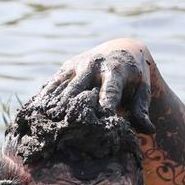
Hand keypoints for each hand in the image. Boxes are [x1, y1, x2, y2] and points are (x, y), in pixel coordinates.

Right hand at [40, 41, 155, 133]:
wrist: (122, 49)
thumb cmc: (135, 78)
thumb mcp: (143, 90)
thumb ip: (143, 109)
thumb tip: (149, 130)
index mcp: (116, 71)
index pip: (108, 93)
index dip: (103, 108)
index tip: (97, 127)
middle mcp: (94, 66)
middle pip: (79, 91)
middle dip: (72, 112)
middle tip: (64, 134)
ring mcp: (77, 66)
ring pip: (62, 88)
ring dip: (53, 108)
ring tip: (44, 129)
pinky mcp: (66, 68)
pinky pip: (52, 85)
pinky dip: (44, 100)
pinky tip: (35, 116)